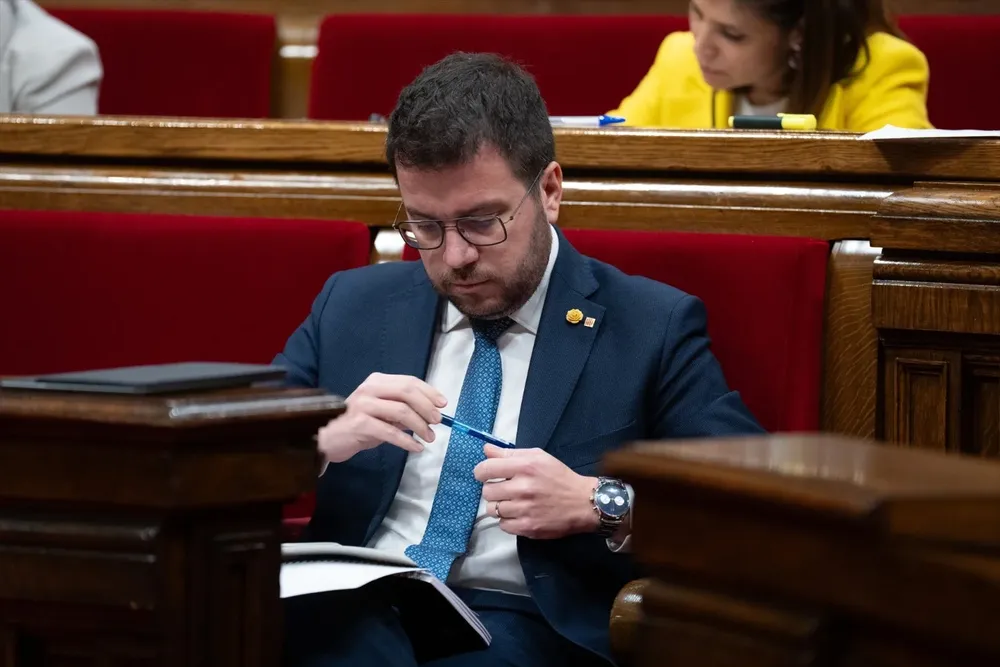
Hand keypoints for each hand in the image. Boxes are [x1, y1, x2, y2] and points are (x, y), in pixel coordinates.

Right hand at [316, 373, 446, 463]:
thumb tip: (429, 413)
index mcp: (377, 382)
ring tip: (429, 437)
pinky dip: (407, 441)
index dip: (429, 392)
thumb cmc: (356, 425)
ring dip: (420, 425)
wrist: (327, 438)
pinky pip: (391, 432)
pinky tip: (416, 447)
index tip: (443, 404)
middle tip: (437, 421)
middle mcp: (369, 389)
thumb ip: (400, 410)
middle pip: (407, 392)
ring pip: (401, 411)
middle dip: (427, 407)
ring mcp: (363, 405)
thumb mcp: (380, 413)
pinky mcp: (360, 424)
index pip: (408, 381)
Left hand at [473, 445, 598, 538]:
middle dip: (493, 490)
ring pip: (493, 509)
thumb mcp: (538, 457)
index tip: (485, 474)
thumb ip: (510, 453)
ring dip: (500, 506)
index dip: (481, 472)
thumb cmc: (559, 477)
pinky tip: (519, 514)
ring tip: (513, 503)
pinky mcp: (527, 527)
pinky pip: (502, 525)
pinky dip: (508, 520)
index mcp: (525, 467)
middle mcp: (523, 488)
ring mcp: (524, 509)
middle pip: (487, 491)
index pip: (486, 469)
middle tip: (505, 490)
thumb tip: (486, 449)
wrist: (583, 503)